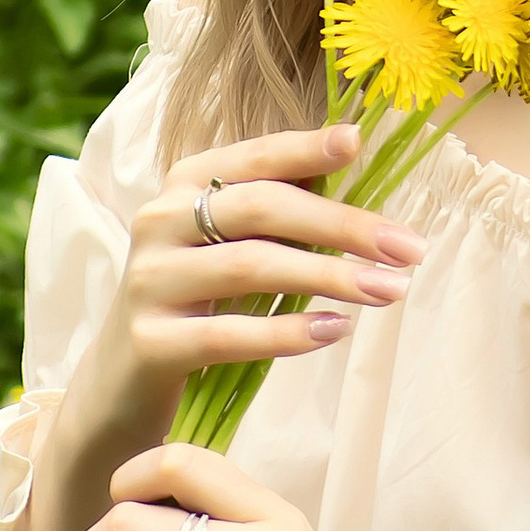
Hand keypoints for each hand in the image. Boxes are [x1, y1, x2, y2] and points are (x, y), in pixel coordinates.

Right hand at [1, 124, 422, 530]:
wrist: (120, 385)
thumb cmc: (198, 303)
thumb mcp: (230, 245)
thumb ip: (279, 209)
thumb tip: (353, 164)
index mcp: (184, 184)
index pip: (254, 157)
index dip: (305, 148)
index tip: (359, 145)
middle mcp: (158, 221)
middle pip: (261, 208)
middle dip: (342, 225)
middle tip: (409, 248)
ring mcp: (148, 281)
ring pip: (249, 267)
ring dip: (328, 276)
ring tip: (389, 290)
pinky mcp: (149, 342)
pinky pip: (227, 334)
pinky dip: (286, 332)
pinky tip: (334, 331)